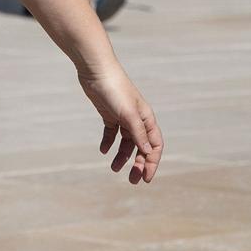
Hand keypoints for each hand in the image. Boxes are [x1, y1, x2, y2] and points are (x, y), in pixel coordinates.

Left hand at [79, 61, 161, 183]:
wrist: (96, 70)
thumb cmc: (115, 89)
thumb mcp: (128, 114)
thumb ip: (138, 133)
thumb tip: (147, 152)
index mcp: (146, 118)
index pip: (154, 146)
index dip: (151, 163)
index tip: (145, 178)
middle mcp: (137, 119)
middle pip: (140, 147)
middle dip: (137, 164)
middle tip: (131, 180)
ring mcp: (122, 116)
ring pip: (125, 142)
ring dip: (122, 156)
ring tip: (113, 168)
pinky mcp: (108, 114)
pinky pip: (111, 133)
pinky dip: (108, 143)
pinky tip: (102, 150)